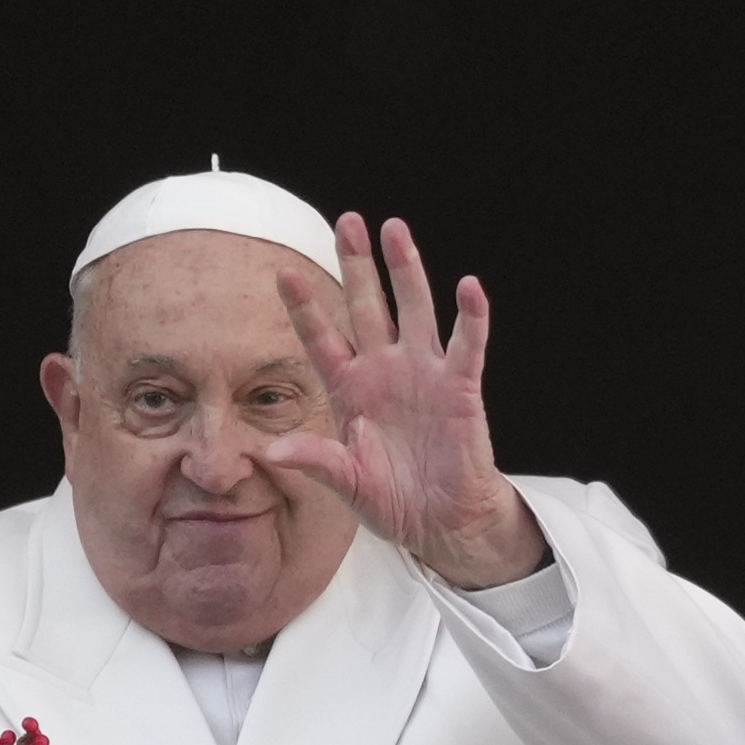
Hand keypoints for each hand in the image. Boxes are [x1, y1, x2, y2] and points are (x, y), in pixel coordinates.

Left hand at [266, 214, 546, 590]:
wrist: (440, 522)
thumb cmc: (390, 500)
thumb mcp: (346, 484)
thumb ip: (316, 461)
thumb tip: (274, 451)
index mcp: (349, 390)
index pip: (322, 340)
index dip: (305, 308)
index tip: (284, 274)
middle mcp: (384, 371)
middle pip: (367, 307)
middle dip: (358, 265)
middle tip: (348, 222)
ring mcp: (423, 374)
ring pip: (413, 310)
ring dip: (406, 271)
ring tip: (396, 230)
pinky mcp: (460, 388)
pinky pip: (467, 346)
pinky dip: (470, 317)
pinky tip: (469, 288)